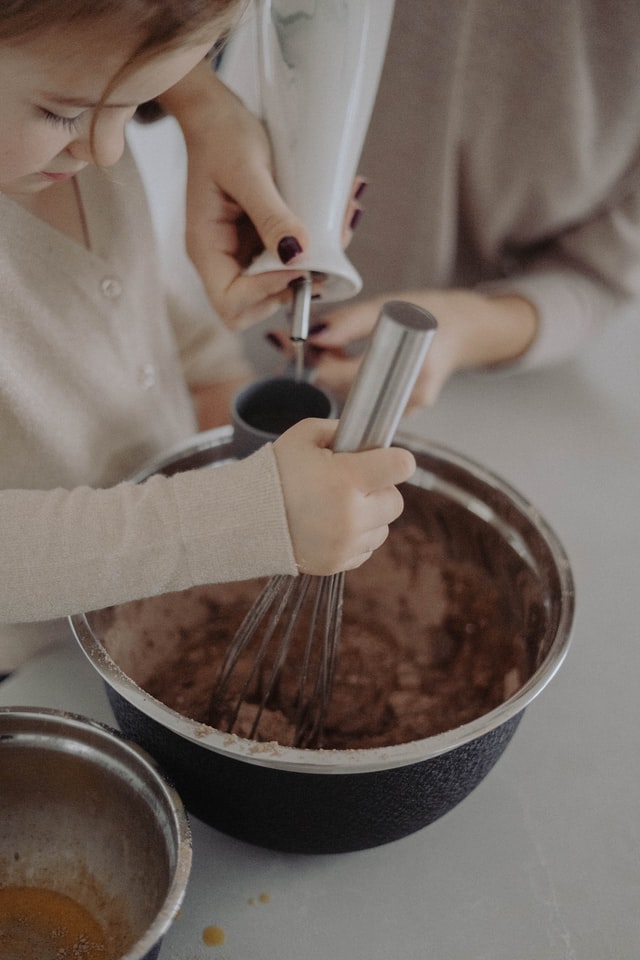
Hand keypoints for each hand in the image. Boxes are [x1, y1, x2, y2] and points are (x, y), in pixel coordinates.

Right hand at [159, 63, 366, 329]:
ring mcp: (243, 253)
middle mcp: (223, 259)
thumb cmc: (222, 136)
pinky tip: (333, 216)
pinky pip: (291, 260)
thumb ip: (270, 215)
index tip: (296, 266)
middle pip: (256, 306)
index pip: (231, 302)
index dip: (265, 293)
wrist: (218, 114)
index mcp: (207, 249)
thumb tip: (296, 255)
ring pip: (280, 286)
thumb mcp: (248, 171)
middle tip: (323, 260)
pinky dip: (315, 248)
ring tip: (338, 229)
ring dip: (312, 268)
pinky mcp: (262, 242)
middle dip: (293, 288)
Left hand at [266, 289, 538, 406]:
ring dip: (336, 373)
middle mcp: (412, 396)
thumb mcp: (392, 305)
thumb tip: (314, 335)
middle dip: (325, 366)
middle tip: (315, 340)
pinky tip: (354, 362)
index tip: (300, 344)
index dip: (319, 363)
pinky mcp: (404, 413)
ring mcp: (409, 409)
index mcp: (413, 368)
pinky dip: (352, 382)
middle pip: (347, 390)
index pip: (349, 377)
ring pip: (353, 397)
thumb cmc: (434, 313)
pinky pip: (366, 401)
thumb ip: (350, 323)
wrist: (468, 332)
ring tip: (338, 345)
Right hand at [272, 419, 414, 574]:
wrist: (242, 518)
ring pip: (383, 529)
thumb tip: (363, 437)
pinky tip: (332, 525)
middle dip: (380, 491)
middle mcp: (352, 515)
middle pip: (396, 502)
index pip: (401, 466)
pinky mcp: (337, 564)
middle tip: (354, 485)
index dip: (396, 460)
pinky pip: (366, 550)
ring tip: (340, 507)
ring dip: (369, 517)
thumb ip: (338, 430)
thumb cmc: (274, 473)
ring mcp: (345, 544)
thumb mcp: (303, 436)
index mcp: (346, 479)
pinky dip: (356, 538)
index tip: (385, 460)